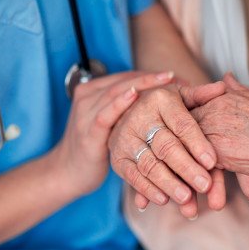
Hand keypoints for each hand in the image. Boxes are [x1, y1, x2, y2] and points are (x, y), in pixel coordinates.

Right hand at [47, 71, 175, 197]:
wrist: (67, 173)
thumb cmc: (98, 147)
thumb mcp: (114, 124)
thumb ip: (133, 110)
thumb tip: (171, 102)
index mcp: (96, 90)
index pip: (130, 77)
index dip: (155, 76)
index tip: (181, 78)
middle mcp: (89, 96)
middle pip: (126, 80)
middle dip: (154, 79)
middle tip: (181, 79)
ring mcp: (86, 113)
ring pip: (117, 92)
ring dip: (145, 87)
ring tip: (169, 83)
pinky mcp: (87, 133)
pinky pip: (104, 115)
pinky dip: (120, 103)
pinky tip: (136, 95)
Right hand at [109, 82, 226, 218]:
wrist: (130, 112)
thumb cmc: (167, 107)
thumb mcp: (182, 97)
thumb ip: (201, 95)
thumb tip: (223, 87)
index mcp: (159, 99)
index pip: (182, 124)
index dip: (197, 144)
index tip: (212, 162)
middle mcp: (138, 116)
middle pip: (166, 146)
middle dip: (187, 168)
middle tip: (205, 185)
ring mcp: (124, 138)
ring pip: (149, 164)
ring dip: (168, 183)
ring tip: (187, 198)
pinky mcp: (117, 158)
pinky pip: (132, 176)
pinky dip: (147, 189)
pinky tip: (164, 200)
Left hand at [191, 73, 248, 181]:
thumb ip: (237, 90)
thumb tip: (226, 77)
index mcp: (220, 98)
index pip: (191, 112)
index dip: (190, 130)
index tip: (190, 143)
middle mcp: (212, 112)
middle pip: (185, 134)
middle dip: (185, 152)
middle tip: (185, 170)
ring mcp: (214, 131)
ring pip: (191, 152)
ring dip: (193, 171)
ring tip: (197, 190)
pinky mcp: (220, 153)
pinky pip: (201, 168)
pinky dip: (202, 181)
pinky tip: (208, 193)